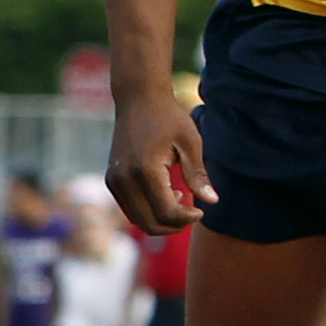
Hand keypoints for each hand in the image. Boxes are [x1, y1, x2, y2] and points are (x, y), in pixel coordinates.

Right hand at [105, 83, 209, 235]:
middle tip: (193, 212)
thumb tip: (212, 202)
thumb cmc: (169, 118)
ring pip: (138, 220)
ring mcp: (115, 181)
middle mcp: (124, 179)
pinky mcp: (112, 180)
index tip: (202, 210)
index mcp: (145, 170)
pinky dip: (149, 210)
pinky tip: (166, 192)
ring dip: (160, 219)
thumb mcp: (190, 143)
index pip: (166, 212)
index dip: (187, 218)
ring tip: (179, 196)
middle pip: (149, 223)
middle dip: (174, 225)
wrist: (138, 100)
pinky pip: (130, 209)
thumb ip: (198, 175)